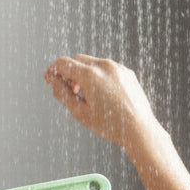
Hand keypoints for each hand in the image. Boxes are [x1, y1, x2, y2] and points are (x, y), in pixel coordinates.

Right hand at [43, 55, 158, 149]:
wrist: (139, 129)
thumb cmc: (109, 124)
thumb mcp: (79, 112)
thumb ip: (62, 93)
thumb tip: (51, 80)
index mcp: (90, 75)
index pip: (63, 63)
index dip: (53, 70)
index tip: (49, 78)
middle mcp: (104, 66)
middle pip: (77, 59)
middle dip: (69, 72)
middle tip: (70, 91)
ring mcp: (117, 67)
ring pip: (92, 63)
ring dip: (84, 74)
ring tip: (87, 95)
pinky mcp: (127, 72)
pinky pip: (107, 68)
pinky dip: (99, 76)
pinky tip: (102, 95)